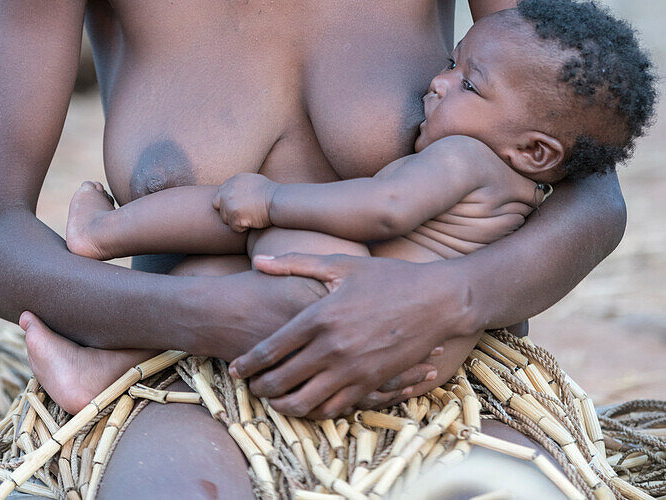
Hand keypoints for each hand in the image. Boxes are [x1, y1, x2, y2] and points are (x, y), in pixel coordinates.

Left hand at [213, 173, 276, 231]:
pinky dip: (242, 228)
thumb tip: (236, 191)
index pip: (221, 193)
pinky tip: (252, 221)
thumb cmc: (271, 193)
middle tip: (241, 213)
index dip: (228, 201)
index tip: (238, 205)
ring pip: (225, 218)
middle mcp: (227, 191)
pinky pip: (234, 227)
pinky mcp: (233, 216)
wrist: (278, 200)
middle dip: (226, 210)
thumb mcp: (253, 181)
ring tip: (249, 216)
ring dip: (235, 220)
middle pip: (217, 205)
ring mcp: (229, 204)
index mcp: (233, 181)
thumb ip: (240, 185)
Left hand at [230, 252, 479, 417]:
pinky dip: (316, 410)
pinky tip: (308, 403)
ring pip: (306, 401)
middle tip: (251, 386)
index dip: (250, 362)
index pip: (273, 348)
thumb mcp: (340, 264)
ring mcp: (353, 370)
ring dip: (284, 405)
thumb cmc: (388, 277)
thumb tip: (259, 262)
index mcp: (321, 317)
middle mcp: (333, 348)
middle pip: (283, 379)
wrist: (436, 300)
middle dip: (261, 387)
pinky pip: (336, 407)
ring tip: (274, 401)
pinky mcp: (371, 383)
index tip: (236, 368)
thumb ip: (296, 264)